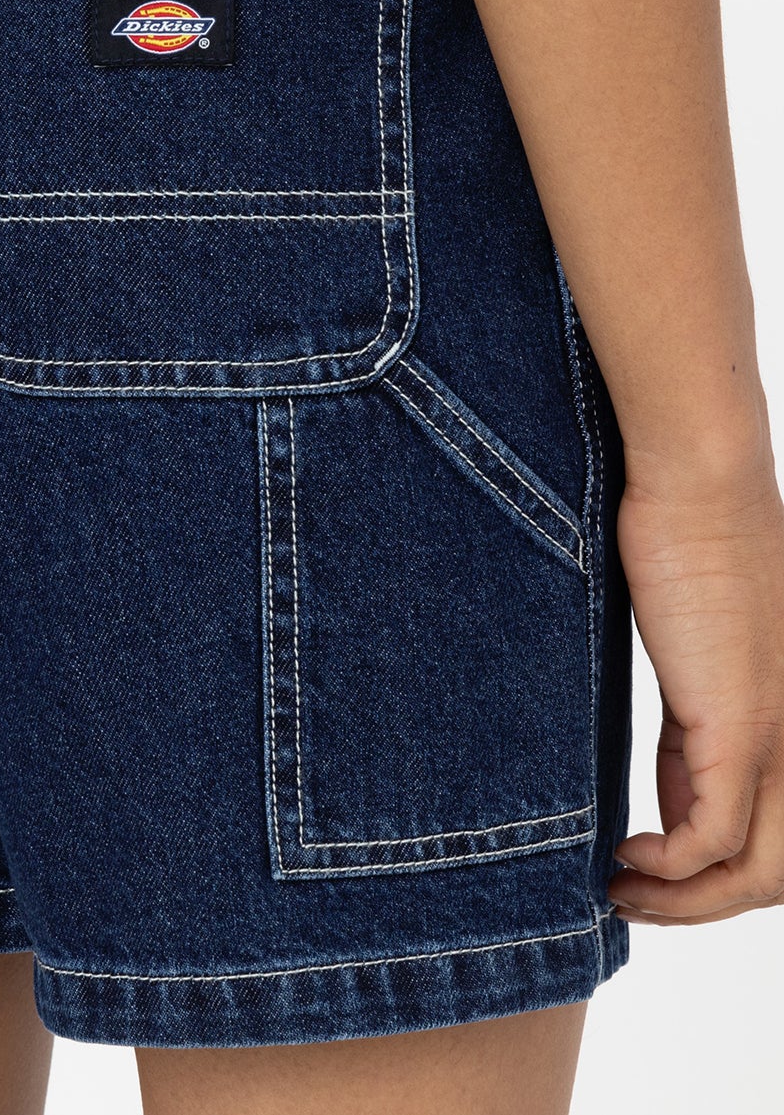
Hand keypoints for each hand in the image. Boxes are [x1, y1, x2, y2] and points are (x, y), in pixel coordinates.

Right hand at [609, 448, 783, 923]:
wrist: (698, 483)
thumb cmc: (687, 542)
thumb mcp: (697, 655)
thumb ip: (695, 725)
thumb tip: (672, 791)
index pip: (773, 836)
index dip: (713, 877)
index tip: (646, 873)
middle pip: (777, 871)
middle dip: (702, 907)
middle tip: (631, 899)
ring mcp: (777, 731)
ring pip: (760, 870)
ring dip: (686, 903)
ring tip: (623, 891)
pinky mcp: (739, 721)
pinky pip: (716, 835)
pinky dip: (670, 867)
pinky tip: (625, 855)